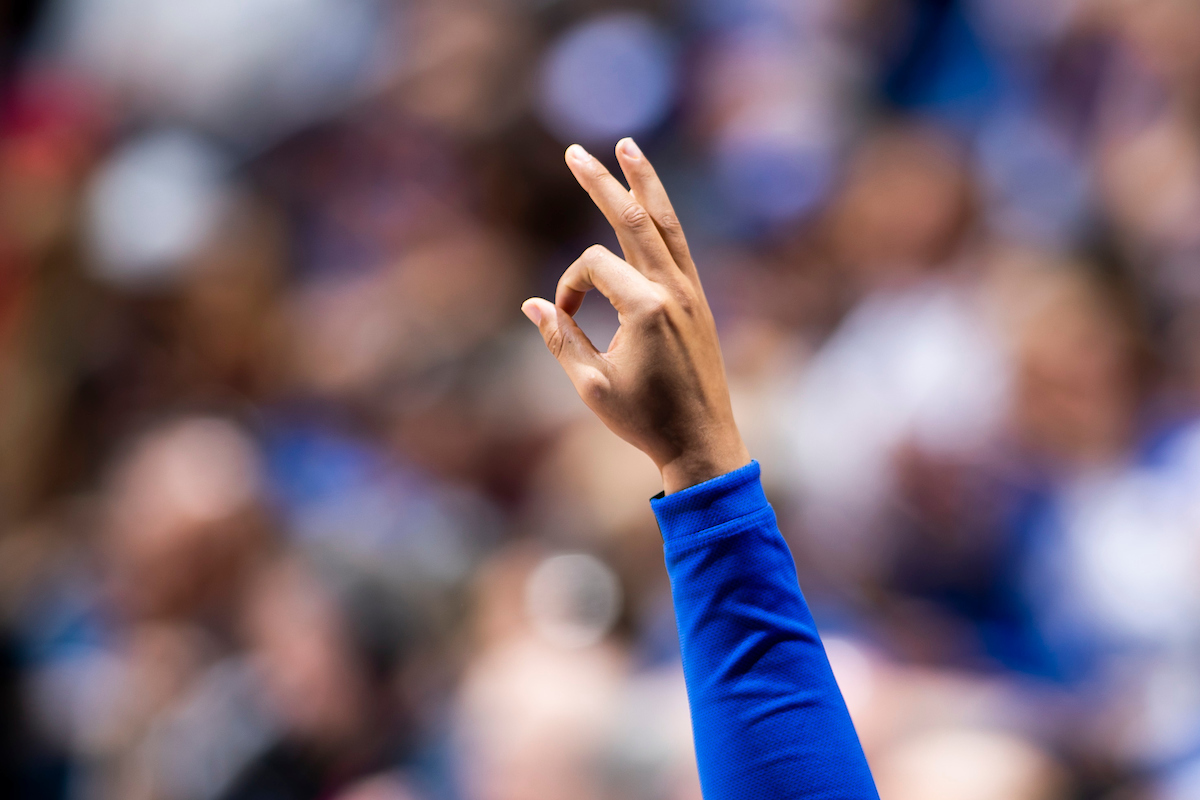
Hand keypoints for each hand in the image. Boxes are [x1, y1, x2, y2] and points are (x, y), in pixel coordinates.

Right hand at [522, 139, 749, 494]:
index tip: (563, 316)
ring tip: (628, 147)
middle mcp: (673, 290)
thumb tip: (533, 304)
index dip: (568, 286)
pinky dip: (662, 218)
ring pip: (666, 223)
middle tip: (576, 152)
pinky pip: (679, 246)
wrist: (702, 443)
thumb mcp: (591, 385)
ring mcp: (691, 292)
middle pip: (634, 219)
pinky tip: (649, 202)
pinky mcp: (698, 302)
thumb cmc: (645, 420)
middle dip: (602, 183)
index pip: (593, 267)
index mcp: (646, 308)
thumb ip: (561, 339)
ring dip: (644, 183)